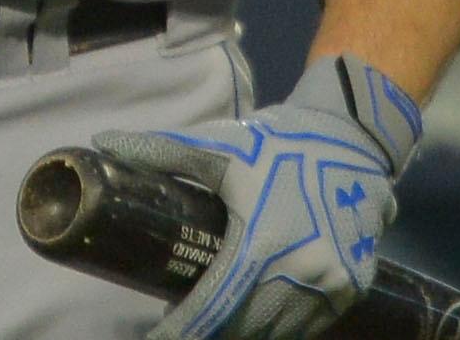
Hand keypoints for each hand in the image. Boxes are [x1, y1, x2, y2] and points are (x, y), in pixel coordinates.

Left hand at [94, 55, 422, 339]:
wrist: (356, 138)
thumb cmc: (282, 142)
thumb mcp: (221, 145)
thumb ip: (162, 150)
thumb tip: (104, 141)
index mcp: (262, 244)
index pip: (213, 309)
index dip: (183, 330)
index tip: (160, 335)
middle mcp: (301, 274)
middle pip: (245, 329)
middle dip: (212, 331)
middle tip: (184, 319)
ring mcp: (332, 287)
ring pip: (279, 333)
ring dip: (247, 331)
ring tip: (217, 318)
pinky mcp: (353, 289)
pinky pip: (310, 325)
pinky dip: (281, 326)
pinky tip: (259, 313)